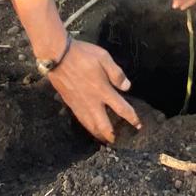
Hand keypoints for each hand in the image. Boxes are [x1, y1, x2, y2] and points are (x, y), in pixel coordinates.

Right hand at [13, 0, 138, 143]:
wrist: (57, 57)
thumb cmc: (82, 55)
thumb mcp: (104, 58)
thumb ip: (116, 73)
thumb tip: (127, 87)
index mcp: (103, 90)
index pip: (121, 109)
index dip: (131, 118)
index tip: (138, 125)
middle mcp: (92, 101)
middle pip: (104, 125)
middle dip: (112, 135)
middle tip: (117, 140)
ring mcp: (80, 104)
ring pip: (90, 125)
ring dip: (99, 134)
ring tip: (104, 139)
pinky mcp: (70, 103)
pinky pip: (81, 120)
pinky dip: (87, 127)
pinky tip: (89, 126)